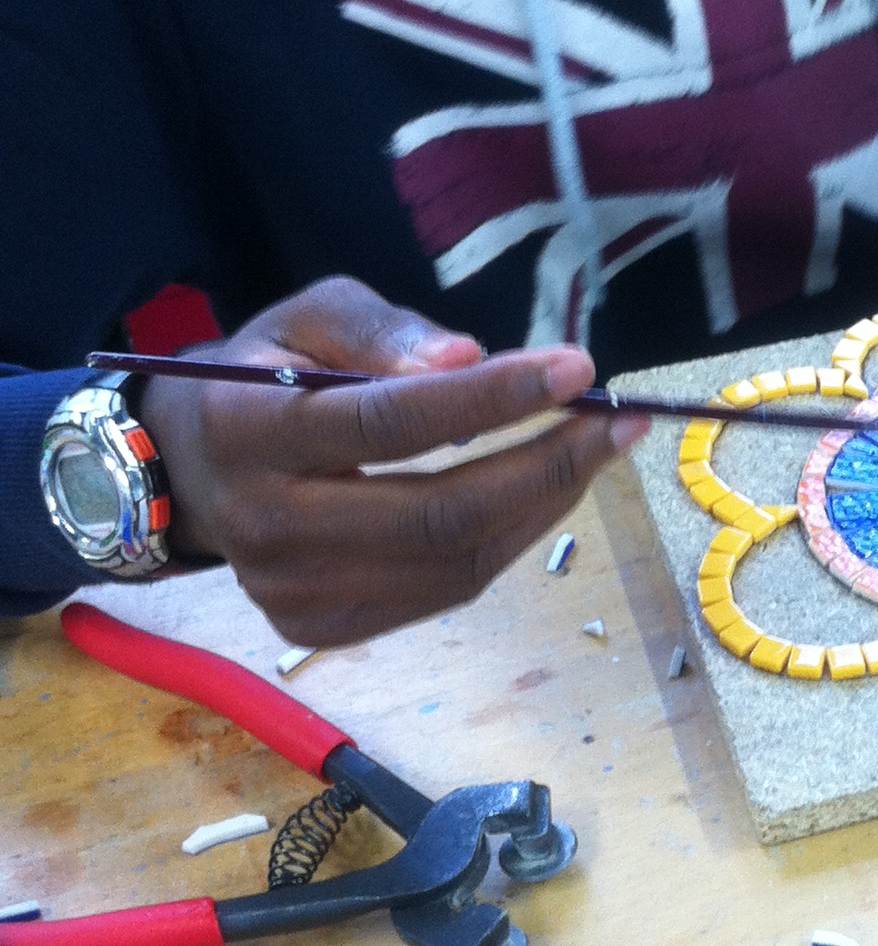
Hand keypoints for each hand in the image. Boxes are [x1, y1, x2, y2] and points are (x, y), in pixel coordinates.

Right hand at [139, 278, 646, 647]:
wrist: (189, 468)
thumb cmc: (266, 375)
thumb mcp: (309, 318)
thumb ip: (384, 333)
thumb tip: (467, 358)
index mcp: (250, 433)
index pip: (389, 423)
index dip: (493, 398)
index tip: (578, 368)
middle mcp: (265, 527)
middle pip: (437, 514)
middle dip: (548, 467)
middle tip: (620, 422)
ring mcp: (292, 592)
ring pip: (455, 565)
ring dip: (544, 506)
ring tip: (594, 450)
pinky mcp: (321, 626)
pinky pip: (445, 591)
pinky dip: (507, 540)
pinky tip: (539, 493)